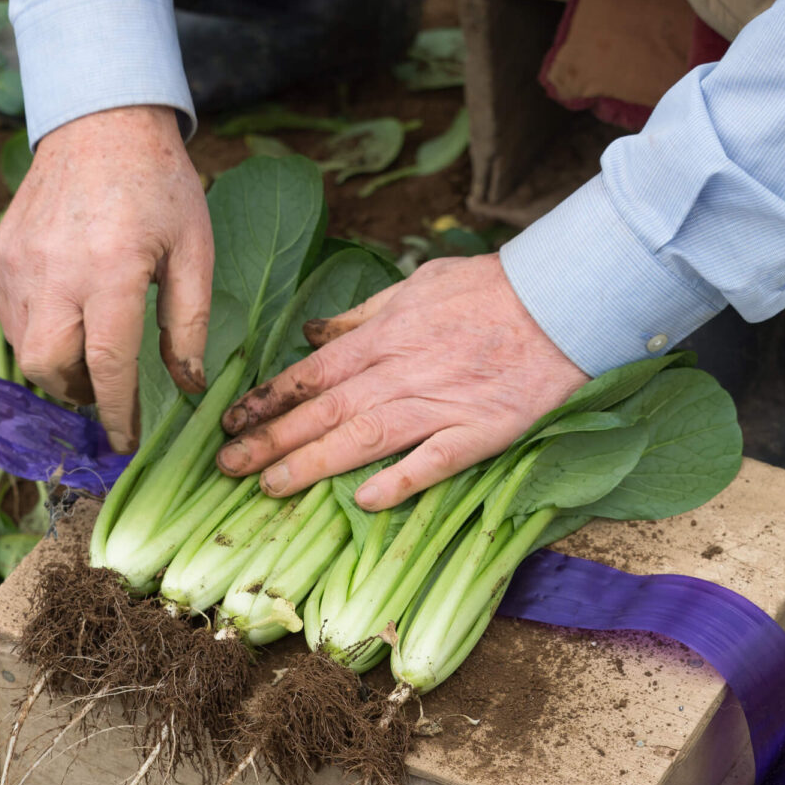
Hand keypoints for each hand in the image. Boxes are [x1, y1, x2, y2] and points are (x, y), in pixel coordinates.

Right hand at [0, 105, 213, 452]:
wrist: (101, 122)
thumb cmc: (161, 186)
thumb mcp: (194, 251)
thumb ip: (190, 322)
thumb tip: (188, 385)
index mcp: (110, 270)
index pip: (108, 365)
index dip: (117, 413)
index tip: (126, 443)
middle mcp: (55, 271)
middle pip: (50, 368)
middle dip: (79, 395)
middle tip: (109, 393)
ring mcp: (20, 263)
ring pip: (24, 349)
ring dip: (57, 370)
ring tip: (91, 361)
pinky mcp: (2, 254)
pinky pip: (11, 318)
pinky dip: (38, 337)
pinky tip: (69, 324)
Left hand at [215, 254, 589, 509]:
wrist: (557, 303)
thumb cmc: (485, 290)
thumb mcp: (414, 283)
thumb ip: (361, 314)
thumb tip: (312, 332)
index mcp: (383, 336)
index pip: (312, 374)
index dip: (268, 399)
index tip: (232, 420)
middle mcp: (400, 372)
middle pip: (323, 411)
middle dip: (270, 439)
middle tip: (227, 466)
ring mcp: (438, 404)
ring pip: (362, 438)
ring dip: (312, 463)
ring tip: (270, 486)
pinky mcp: (478, 431)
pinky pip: (432, 461)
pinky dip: (399, 480)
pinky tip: (365, 501)